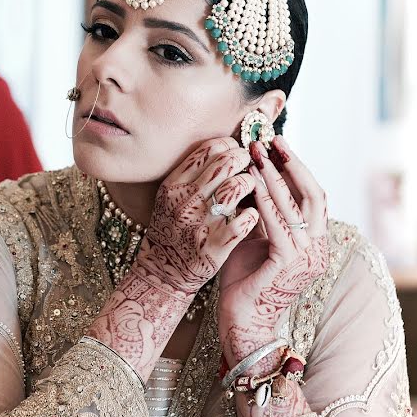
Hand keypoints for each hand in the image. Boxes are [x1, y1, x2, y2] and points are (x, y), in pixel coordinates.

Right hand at [86, 137, 259, 379]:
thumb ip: (192, 173)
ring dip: (251, 184)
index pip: (207, 150)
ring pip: (237, 187)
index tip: (235, 151)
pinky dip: (253, 214)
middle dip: (244, 159)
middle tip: (250, 165)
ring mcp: (200, 223)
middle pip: (225, 163)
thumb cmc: (172, 228)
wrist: (163, 271)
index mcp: (173, 185)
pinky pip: (244, 220)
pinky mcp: (215, 246)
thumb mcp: (171, 196)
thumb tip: (224, 147)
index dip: (228, 145)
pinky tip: (253, 215)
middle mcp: (185, 201)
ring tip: (252, 188)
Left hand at [219, 135, 329, 371]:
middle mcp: (317, 248)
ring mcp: (307, 258)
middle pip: (314, 195)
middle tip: (272, 140)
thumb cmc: (244, 280)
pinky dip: (266, 201)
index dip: (297, 168)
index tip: (278, 144)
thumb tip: (253, 176)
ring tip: (256, 154)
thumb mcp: (254, 238)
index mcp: (313, 242)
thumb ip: (260, 212)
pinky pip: (280, 226)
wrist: (241, 320)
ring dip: (275, 177)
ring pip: (296, 207)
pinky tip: (252, 184)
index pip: (312, 196)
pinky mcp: (289, 265)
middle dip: (292, 164)